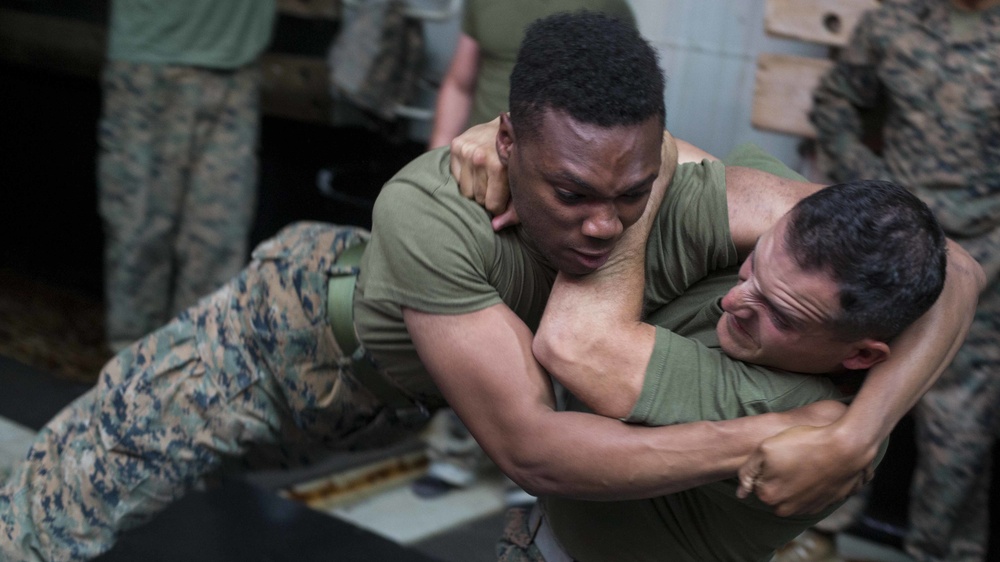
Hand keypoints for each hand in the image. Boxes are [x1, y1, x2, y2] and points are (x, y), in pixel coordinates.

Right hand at [449, 117, 517, 229]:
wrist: (512, 124)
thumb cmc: (520, 158)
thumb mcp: (522, 184)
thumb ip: (513, 210)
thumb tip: (495, 226)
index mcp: (498, 165)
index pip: (492, 204)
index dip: (500, 206)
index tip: (504, 200)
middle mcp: (479, 156)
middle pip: (478, 198)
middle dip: (488, 197)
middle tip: (497, 187)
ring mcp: (465, 149)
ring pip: (465, 190)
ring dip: (476, 189)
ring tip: (487, 179)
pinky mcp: (456, 144)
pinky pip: (456, 177)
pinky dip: (467, 178)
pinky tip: (478, 169)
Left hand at [736, 418, 876, 516]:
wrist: (844, 448)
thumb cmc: (803, 444)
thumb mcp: (765, 449)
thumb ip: (747, 472)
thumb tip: (740, 494)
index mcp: (768, 496)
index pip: (756, 484)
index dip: (764, 467)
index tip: (776, 456)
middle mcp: (786, 509)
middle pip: (773, 492)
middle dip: (777, 478)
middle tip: (790, 458)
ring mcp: (806, 509)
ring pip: (790, 496)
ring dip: (793, 484)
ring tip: (803, 463)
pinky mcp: (822, 506)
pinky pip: (807, 498)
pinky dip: (808, 487)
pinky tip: (814, 470)